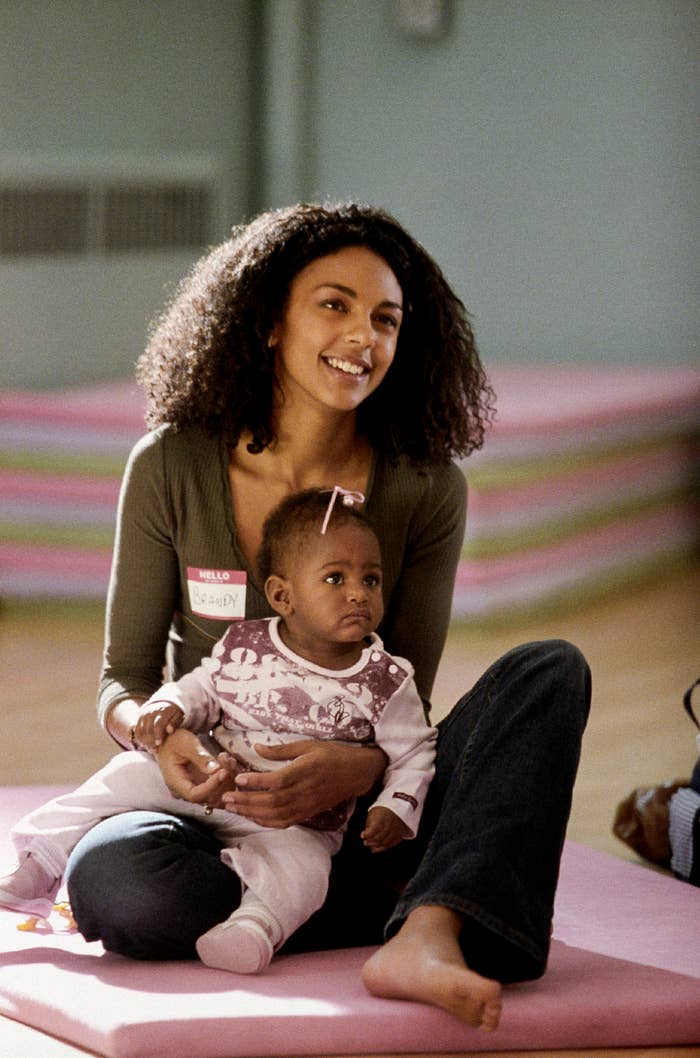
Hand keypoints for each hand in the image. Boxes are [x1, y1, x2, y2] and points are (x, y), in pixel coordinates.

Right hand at [133, 702, 184, 751]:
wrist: (163, 702)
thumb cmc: (173, 712)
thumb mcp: (177, 715)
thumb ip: (174, 723)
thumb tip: (170, 730)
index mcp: (162, 711)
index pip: (158, 724)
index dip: (157, 735)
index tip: (159, 743)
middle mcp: (151, 712)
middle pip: (148, 729)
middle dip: (150, 741)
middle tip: (154, 751)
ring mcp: (144, 715)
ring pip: (141, 730)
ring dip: (144, 741)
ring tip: (150, 750)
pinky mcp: (139, 718)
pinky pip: (136, 730)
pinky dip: (139, 738)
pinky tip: (144, 745)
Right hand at [155, 728, 230, 804]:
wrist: (170, 741)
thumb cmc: (175, 740)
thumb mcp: (184, 743)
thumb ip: (199, 756)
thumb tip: (215, 770)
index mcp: (175, 783)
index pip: (195, 795)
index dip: (212, 787)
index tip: (224, 772)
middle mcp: (186, 792)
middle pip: (209, 798)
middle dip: (223, 782)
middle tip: (227, 761)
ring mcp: (197, 790)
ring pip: (218, 796)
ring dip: (228, 780)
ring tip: (227, 758)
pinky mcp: (205, 786)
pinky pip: (221, 790)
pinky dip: (229, 779)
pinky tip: (228, 762)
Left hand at [221, 740, 386, 827]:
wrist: (356, 773)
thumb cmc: (332, 754)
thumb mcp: (308, 745)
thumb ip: (281, 750)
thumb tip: (257, 748)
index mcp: (306, 770)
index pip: (277, 781)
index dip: (257, 782)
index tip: (239, 778)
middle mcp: (305, 791)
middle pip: (272, 801)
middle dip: (247, 801)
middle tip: (226, 797)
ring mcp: (307, 805)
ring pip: (276, 815)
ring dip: (252, 813)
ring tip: (233, 807)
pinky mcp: (308, 813)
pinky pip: (284, 822)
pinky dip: (266, 822)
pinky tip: (252, 816)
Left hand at [361, 806, 409, 852]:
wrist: (397, 806)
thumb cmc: (382, 810)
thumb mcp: (373, 813)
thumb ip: (369, 824)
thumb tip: (366, 834)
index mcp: (382, 818)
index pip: (373, 830)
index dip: (367, 834)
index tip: (362, 835)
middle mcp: (389, 825)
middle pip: (379, 838)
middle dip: (371, 842)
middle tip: (366, 842)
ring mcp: (395, 831)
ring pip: (385, 842)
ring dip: (376, 846)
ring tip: (371, 846)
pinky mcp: (399, 834)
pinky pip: (391, 844)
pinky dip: (384, 847)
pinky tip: (378, 848)